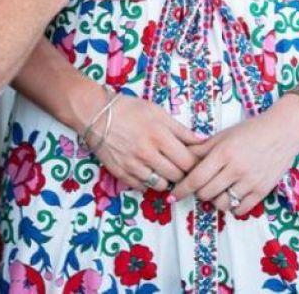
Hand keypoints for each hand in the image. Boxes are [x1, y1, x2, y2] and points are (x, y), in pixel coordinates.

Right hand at [87, 94, 203, 191]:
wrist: (96, 114)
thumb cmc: (129, 109)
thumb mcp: (158, 112)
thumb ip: (181, 129)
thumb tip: (203, 141)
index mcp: (160, 136)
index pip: (188, 161)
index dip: (195, 163)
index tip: (195, 161)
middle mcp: (148, 154)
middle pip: (177, 176)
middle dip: (183, 172)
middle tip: (181, 166)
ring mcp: (133, 166)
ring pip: (161, 186)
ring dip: (167, 180)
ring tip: (165, 169)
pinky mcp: (121, 174)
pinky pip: (143, 188)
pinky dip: (149, 183)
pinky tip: (149, 172)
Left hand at [171, 99, 298, 215]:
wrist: (284, 130)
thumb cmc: (251, 130)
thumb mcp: (223, 135)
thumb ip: (201, 148)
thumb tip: (180, 157)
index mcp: (223, 153)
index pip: (196, 178)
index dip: (181, 189)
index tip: (172, 196)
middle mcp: (236, 168)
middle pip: (206, 193)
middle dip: (198, 193)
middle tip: (200, 187)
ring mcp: (250, 181)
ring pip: (222, 204)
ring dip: (215, 200)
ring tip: (217, 191)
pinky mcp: (262, 190)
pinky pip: (241, 209)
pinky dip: (233, 207)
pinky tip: (232, 196)